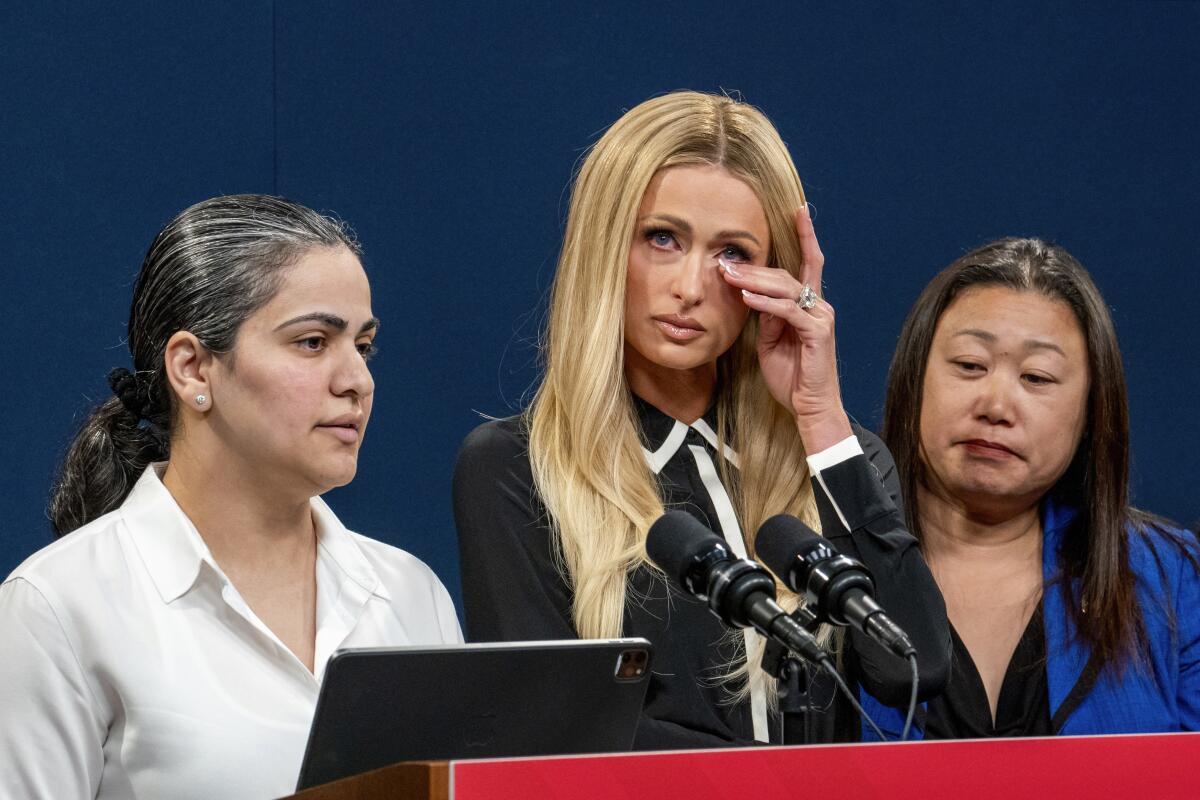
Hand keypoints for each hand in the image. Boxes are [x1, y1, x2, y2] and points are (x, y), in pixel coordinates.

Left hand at [718, 203, 851, 452]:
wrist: (810, 407)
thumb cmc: (791, 376)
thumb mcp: (770, 341)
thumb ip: (765, 316)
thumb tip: (749, 296)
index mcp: (809, 305)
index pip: (808, 262)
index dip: (805, 235)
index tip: (798, 209)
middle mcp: (819, 306)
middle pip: (785, 275)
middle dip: (754, 268)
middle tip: (724, 263)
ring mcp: (821, 318)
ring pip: (785, 289)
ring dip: (754, 282)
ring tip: (728, 276)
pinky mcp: (818, 333)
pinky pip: (788, 311)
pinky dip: (766, 304)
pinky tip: (747, 299)